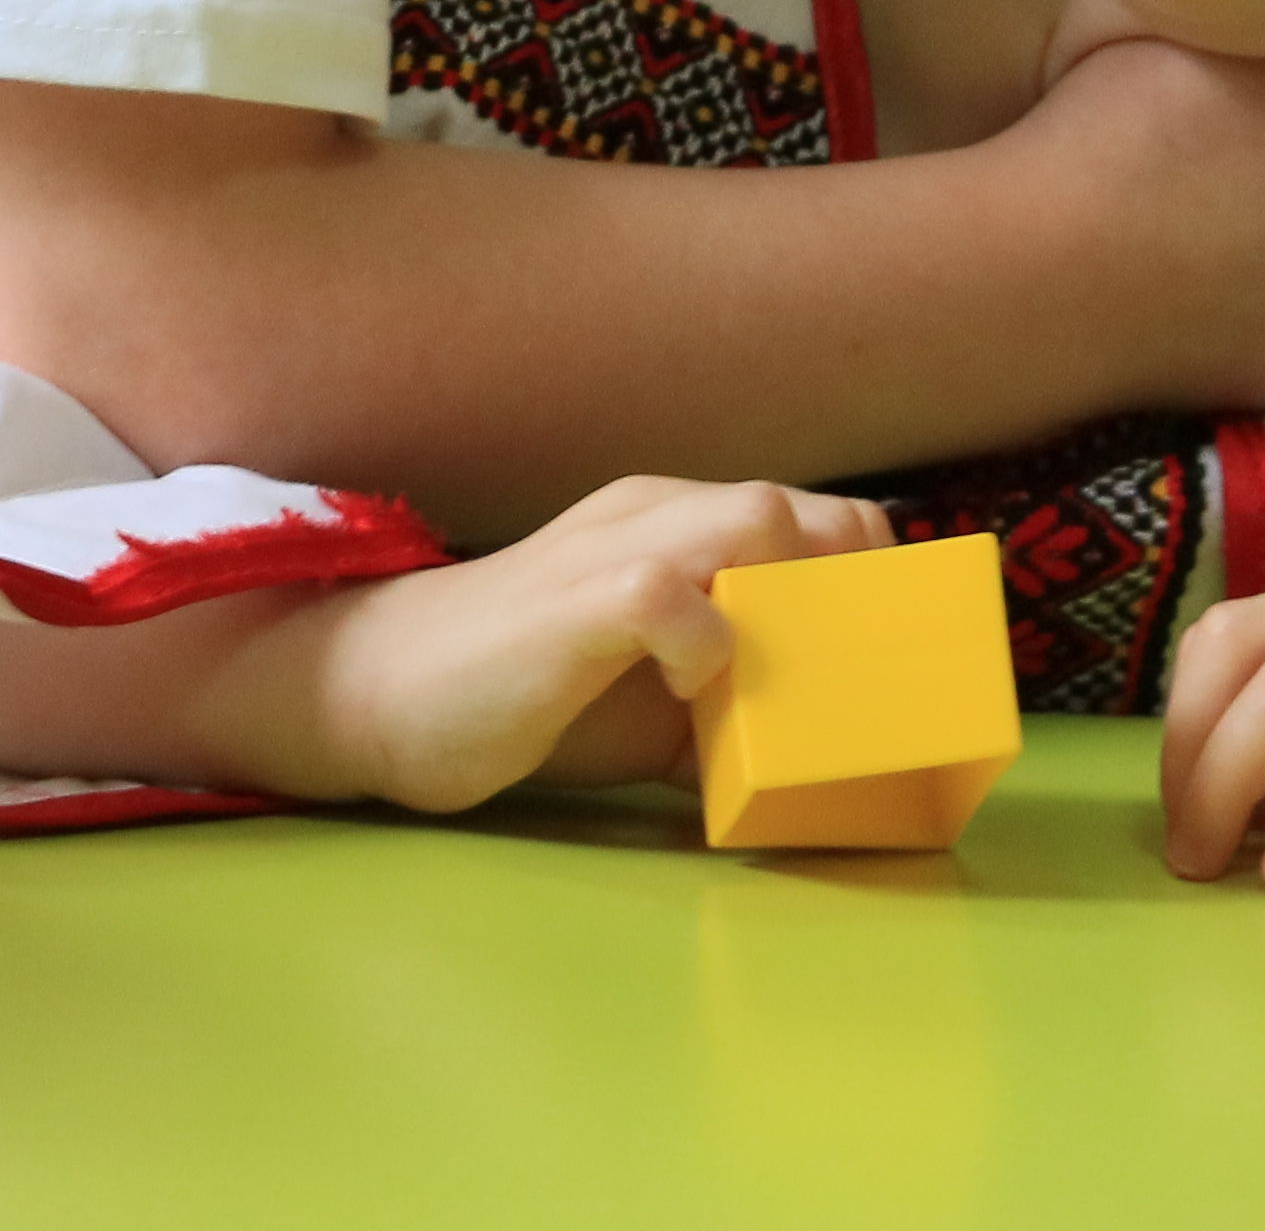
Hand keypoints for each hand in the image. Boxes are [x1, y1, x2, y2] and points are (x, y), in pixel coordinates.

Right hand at [292, 478, 898, 814]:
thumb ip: (725, 703)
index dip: (864, 569)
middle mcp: (650, 516)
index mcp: (670, 526)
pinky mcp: (574, 603)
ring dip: (797, 594)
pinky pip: (669, 596)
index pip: (806, 514)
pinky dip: (705, 642)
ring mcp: (613, 550)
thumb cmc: (517, 695)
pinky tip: (693, 692)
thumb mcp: (647, 703)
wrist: (374, 692)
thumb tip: (818, 756)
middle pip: (797, 508)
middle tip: (859, 666)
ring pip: (752, 519)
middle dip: (853, 580)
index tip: (890, 643)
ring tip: (797, 671)